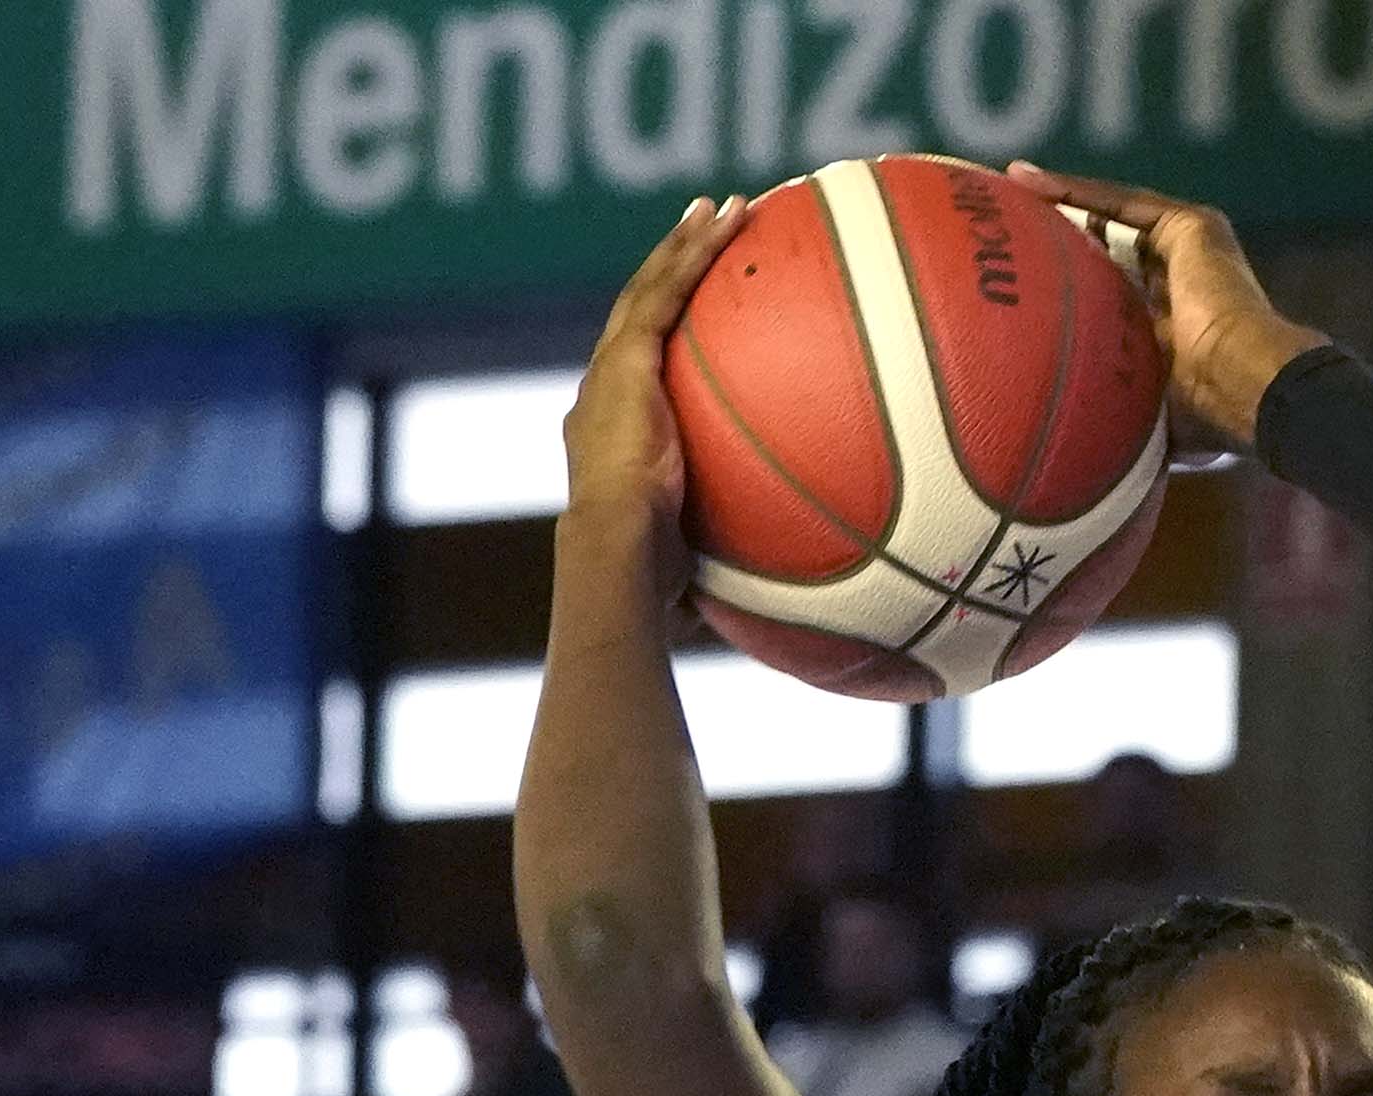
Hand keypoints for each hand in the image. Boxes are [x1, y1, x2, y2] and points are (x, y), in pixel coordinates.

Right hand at [558, 195, 752, 565]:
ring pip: (649, 290)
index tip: (693, 319)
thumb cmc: (650, 577)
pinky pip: (666, 292)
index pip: (638, 376)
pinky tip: (723, 221)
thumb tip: (770, 610)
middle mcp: (602, 394)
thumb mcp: (693, 562)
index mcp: (611, 435)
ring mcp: (611, 372)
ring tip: (720, 208)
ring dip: (685, 245)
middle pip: (639, 317)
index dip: (659, 342)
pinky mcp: (626, 361)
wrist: (616, 552)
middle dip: (670, 273)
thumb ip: (721, 562)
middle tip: (705, 236)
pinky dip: (692, 252)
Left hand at [1005, 168, 1326, 453]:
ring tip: (1011, 185)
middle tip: (1009, 222)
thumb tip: (1067, 458)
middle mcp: (1184, 284)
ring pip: (1113, 217)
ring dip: (1061, 200)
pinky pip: (1121, 203)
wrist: (1244, 389)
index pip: (1114, 294)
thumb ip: (1112, 413)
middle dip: (1061, 233)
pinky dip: (1075, 191)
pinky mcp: (1193, 227)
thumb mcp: (1142, 417)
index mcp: (1174, 330)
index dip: (1071, 283)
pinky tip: (1028, 182)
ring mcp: (1192, 253)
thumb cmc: (1202, 419)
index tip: (1022, 279)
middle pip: (1110, 248)